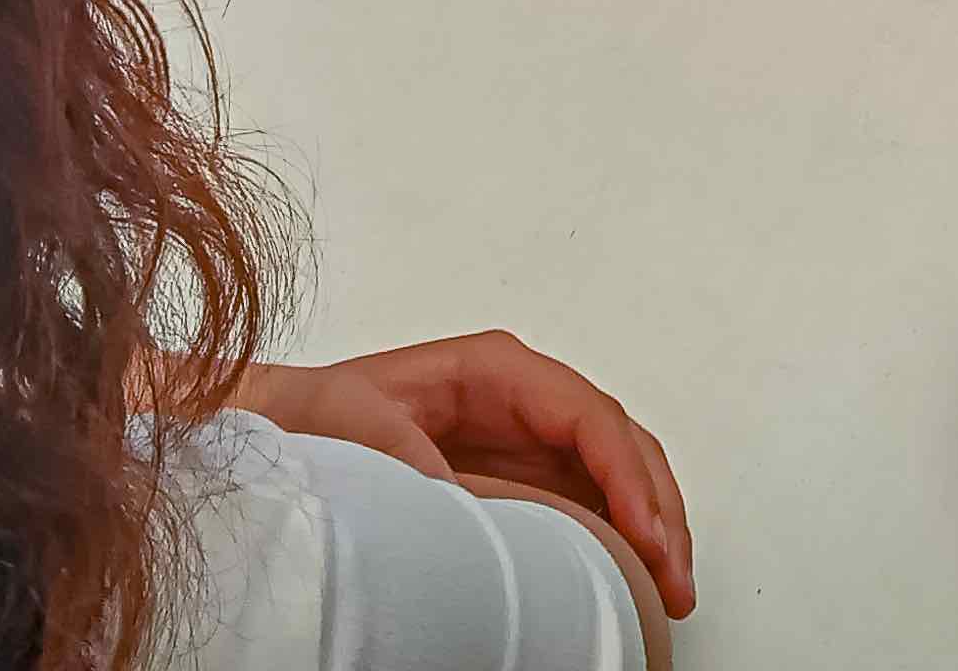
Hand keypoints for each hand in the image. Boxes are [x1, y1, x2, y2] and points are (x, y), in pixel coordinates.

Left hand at [238, 332, 696, 618]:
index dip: (627, 472)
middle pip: (621, 442)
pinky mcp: (521, 477)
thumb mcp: (348, 415)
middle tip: (675, 576)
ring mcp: (528, 439)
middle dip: (659, 506)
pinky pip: (590, 500)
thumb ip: (404, 446)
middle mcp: (525, 398)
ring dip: (653, 524)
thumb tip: (459, 494)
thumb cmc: (314, 412)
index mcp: (495, 370)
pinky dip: (622, 535)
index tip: (646, 531)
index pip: (587, 414)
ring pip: (619, 472)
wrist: (282, 427)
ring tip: (670, 587)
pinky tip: (635, 575)